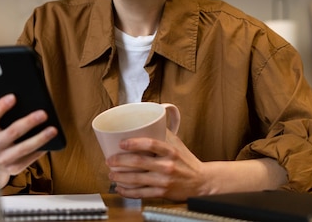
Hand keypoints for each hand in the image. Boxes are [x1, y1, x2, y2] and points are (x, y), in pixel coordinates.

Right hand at [0, 94, 57, 188]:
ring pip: (24, 148)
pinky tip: (49, 143)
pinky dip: (40, 150)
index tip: (13, 97)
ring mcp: (1, 159)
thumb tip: (17, 98)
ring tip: (53, 130)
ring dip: (40, 138)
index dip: (1, 107)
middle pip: (12, 132)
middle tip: (43, 114)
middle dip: (29, 122)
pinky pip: (29, 159)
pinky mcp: (11, 168)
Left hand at [106, 131, 286, 200]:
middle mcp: (167, 166)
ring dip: (121, 177)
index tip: (121, 143)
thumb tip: (146, 119)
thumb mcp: (177, 143)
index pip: (151, 144)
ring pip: (137, 180)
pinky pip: (141, 193)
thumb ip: (162, 132)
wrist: (201, 182)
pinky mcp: (162, 193)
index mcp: (171, 151)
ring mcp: (164, 181)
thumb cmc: (186, 161)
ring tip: (112, 173)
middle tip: (110, 160)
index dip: (134, 143)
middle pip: (139, 163)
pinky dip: (128, 192)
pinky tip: (120, 188)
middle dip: (120, 161)